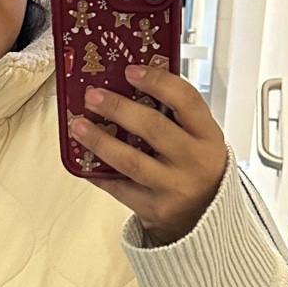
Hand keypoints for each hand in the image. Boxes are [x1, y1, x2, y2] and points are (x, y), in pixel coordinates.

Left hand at [68, 62, 227, 244]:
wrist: (205, 216)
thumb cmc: (196, 167)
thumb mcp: (199, 138)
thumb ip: (175, 114)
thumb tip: (128, 83)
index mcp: (207, 136)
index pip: (186, 100)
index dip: (158, 81)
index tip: (130, 70)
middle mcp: (194, 161)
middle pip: (154, 128)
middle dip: (119, 108)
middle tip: (93, 96)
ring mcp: (174, 187)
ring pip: (132, 161)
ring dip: (101, 141)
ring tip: (80, 126)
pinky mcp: (155, 208)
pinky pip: (120, 188)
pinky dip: (99, 173)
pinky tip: (84, 159)